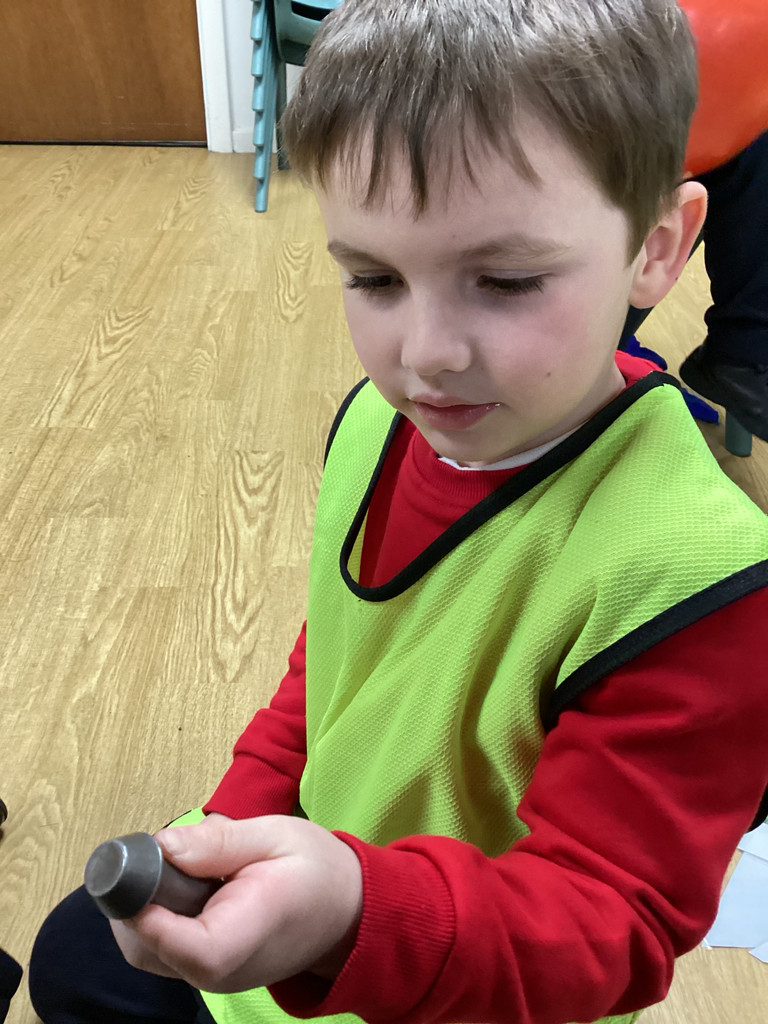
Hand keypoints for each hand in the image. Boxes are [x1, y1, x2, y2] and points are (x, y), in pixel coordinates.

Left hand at [110, 814, 362, 992]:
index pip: (196, 950)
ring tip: (168, 867)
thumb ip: (219, 842)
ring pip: (147, 953)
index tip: (138, 872)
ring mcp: (213, 977)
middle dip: (132, 902)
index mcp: (252, 931)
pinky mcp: (206, 972)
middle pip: (152, 952)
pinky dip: (152, 918)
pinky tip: (174, 886)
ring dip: (139, 908)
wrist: (345, 911)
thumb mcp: (276, 836)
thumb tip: (162, 845)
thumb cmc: (315, 870)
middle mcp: (226, 969)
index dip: (154, 916)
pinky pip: (161, 951)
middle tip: (148, 855)